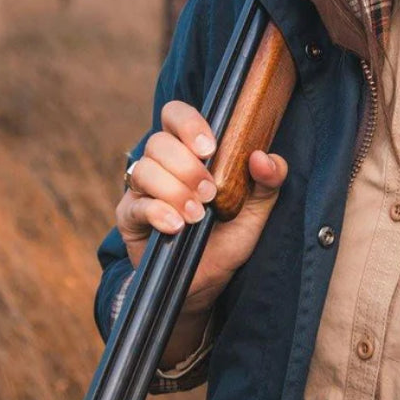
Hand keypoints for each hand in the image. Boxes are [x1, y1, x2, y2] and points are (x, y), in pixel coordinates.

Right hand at [115, 99, 288, 314]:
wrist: (205, 284)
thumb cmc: (227, 239)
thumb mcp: (256, 211)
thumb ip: (269, 181)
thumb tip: (263, 157)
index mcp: (188, 151)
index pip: (175, 115)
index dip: (188, 123)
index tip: (210, 148)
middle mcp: (161, 164)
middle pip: (158, 142)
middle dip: (187, 167)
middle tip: (210, 194)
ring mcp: (141, 190)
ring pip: (144, 170)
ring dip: (175, 191)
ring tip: (197, 216)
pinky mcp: (130, 218)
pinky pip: (136, 205)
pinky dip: (158, 213)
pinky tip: (177, 227)